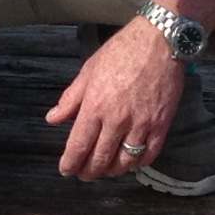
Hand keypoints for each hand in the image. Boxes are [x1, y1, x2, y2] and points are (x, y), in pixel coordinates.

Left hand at [47, 17, 185, 181]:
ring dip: (112, 171)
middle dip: (89, 171)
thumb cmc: (122, 51)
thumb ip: (70, 99)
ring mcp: (141, 123)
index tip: (66, 170)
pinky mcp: (161, 124)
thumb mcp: (89, 70)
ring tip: (106, 169)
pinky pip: (149, 154)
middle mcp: (117, 119)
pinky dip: (138, 163)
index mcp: (95, 106)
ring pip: (124, 161)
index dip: (70, 163)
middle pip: (100, 158)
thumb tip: (53, 119)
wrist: (159, 40)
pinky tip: (131, 162)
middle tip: (84, 174)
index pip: (79, 145)